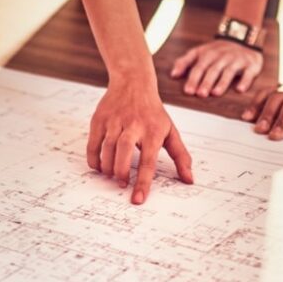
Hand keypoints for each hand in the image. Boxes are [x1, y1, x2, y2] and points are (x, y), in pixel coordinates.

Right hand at [87, 83, 193, 204]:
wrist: (133, 82)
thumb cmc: (153, 112)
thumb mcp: (171, 131)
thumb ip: (180, 156)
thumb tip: (189, 180)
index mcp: (153, 130)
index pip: (149, 160)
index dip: (143, 182)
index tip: (138, 199)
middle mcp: (133, 125)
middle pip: (124, 150)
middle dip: (122, 171)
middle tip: (122, 184)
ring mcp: (115, 120)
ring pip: (107, 147)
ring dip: (108, 167)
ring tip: (112, 176)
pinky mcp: (100, 119)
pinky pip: (93, 143)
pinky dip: (94, 158)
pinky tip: (100, 166)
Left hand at [169, 39, 263, 97]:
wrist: (242, 38)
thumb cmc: (217, 51)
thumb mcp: (199, 52)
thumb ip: (184, 62)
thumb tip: (173, 75)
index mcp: (208, 54)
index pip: (198, 67)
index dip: (193, 79)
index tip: (188, 91)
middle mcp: (222, 57)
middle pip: (213, 70)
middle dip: (206, 82)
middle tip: (200, 94)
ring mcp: (237, 60)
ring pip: (228, 71)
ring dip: (222, 82)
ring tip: (216, 93)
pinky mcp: (251, 65)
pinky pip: (248, 73)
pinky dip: (245, 81)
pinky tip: (240, 90)